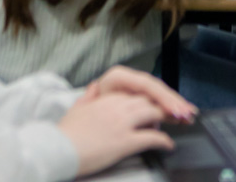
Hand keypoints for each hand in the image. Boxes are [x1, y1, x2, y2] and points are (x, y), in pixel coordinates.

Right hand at [59, 92, 175, 176]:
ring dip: (166, 120)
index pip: (135, 94)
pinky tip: (169, 145)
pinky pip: (151, 137)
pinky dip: (163, 140)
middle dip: (163, 106)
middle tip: (175, 114)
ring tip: (176, 126)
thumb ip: (87, 96)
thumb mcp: (76, 108)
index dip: (149, 100)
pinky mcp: (125, 141)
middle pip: (148, 101)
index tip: (157, 105)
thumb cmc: (66, 132)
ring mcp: (122, 123)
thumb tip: (93, 86)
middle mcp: (117, 106)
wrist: (59, 148)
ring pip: (153, 113)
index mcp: (107, 98)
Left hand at [81, 65, 195, 121]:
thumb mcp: (95, 107)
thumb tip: (117, 103)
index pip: (146, 85)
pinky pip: (157, 100)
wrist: (82, 121)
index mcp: (118, 77)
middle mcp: (130, 79)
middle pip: (156, 88)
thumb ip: (110, 105)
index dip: (162, 97)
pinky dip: (169, 107)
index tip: (173, 110)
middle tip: (188, 114)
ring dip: (175, 104)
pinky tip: (181, 114)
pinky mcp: (139, 97)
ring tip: (190, 114)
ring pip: (159, 93)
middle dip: (173, 101)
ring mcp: (136, 87)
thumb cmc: (88, 116)